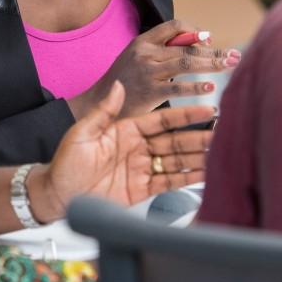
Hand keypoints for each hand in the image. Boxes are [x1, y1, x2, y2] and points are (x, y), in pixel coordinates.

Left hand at [32, 82, 214, 219]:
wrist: (57, 196)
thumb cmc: (65, 163)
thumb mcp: (83, 133)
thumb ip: (104, 112)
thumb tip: (118, 86)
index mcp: (126, 130)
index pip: (163, 120)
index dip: (185, 115)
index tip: (207, 108)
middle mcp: (138, 147)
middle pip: (175, 141)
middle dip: (200, 136)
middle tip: (224, 131)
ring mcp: (142, 168)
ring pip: (177, 161)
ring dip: (200, 156)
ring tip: (222, 151)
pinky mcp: (142, 190)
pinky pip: (170, 181)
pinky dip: (189, 178)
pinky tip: (207, 173)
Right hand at [68, 19, 241, 119]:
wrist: (97, 104)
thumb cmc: (123, 83)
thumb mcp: (136, 59)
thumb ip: (161, 50)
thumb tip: (197, 45)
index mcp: (142, 41)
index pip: (174, 26)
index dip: (194, 31)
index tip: (209, 41)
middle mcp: (145, 52)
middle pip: (187, 46)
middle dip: (213, 51)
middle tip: (234, 55)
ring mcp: (147, 71)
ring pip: (186, 62)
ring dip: (211, 64)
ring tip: (230, 65)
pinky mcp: (150, 91)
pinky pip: (178, 86)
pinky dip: (196, 86)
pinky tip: (210, 88)